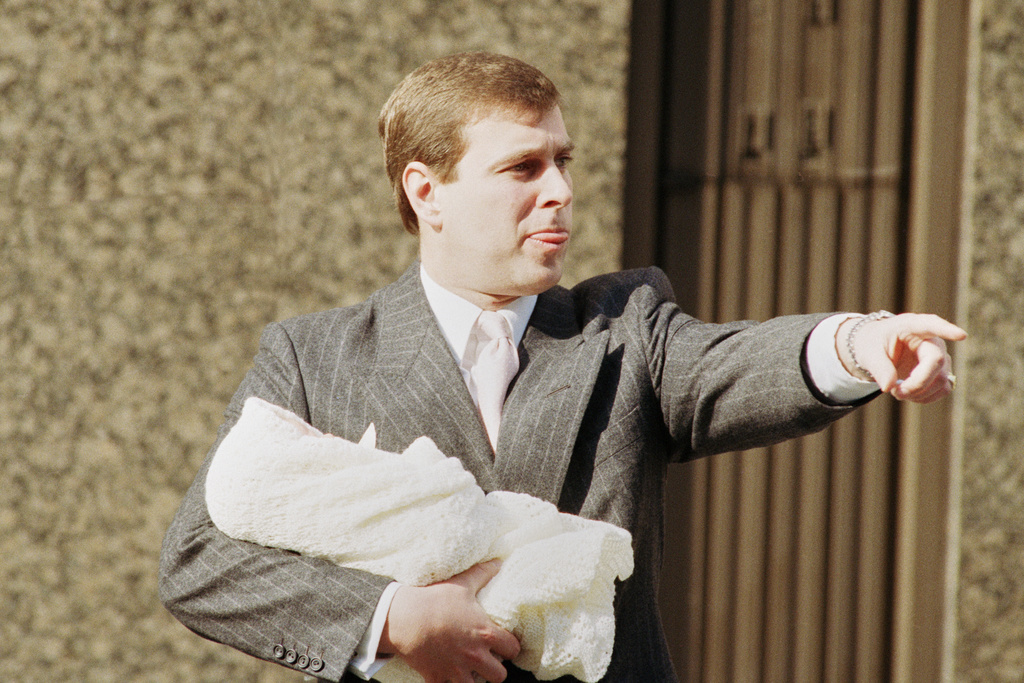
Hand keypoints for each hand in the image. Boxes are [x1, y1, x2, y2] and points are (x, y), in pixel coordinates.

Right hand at [379, 559, 519, 682]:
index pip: (513, 650)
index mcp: (485, 633)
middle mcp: (474, 656)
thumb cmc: (435, 600)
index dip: (511, 647)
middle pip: (499, 676)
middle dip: (495, 668)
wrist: (404, 617)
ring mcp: (455, 670)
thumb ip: (483, 573)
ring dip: (474, 679)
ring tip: (468, 668)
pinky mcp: (437, 678)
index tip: (504, 644)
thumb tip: (498, 562)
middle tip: (486, 659)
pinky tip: (447, 674)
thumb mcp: (462, 584)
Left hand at [838, 312, 966, 402]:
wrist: (876, 349)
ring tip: (896, 391)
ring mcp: (939, 356)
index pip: (932, 325)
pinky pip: (944, 389)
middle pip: (936, 362)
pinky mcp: (941, 371)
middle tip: (894, 391)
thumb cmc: (873, 344)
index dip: (947, 330)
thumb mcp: (868, 352)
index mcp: (912, 325)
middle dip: (917, 383)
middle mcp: (931, 339)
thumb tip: (888, 387)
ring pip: (942, 380)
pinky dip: (925, 397)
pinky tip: (909, 395)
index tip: (961, 335)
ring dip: (919, 393)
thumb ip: (879, 367)